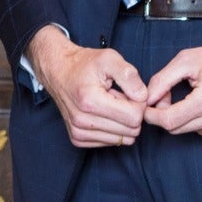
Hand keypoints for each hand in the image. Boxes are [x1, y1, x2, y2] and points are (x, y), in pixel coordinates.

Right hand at [26, 25, 148, 147]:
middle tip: (118, 97)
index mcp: (90, 101)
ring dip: (121, 122)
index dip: (138, 103)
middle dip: (131, 113)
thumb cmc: (84, 64)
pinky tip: (102, 113)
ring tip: (109, 104)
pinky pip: (111, 143)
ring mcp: (78, 132)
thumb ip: (130, 76)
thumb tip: (143, 98)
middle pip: (131, 131)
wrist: (58, 71)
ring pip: (123, 140)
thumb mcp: (109, 58)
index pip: (134, 117)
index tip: (128, 91)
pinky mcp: (77, 139)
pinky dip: (112, 129)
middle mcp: (81, 120)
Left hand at [142, 28, 201, 141]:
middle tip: (168, 96)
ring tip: (195, 97)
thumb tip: (147, 99)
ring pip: (192, 131)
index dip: (152, 115)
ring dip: (186, 118)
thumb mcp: (187, 60)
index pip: (169, 121)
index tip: (145, 107)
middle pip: (178, 129)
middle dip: (166, 115)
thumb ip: (162, 80)